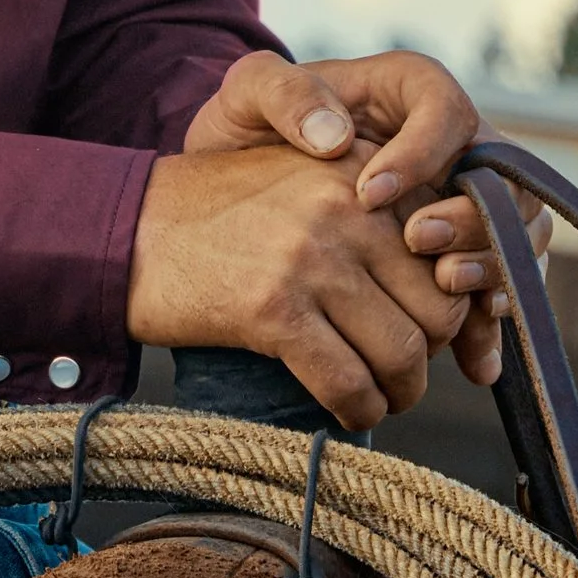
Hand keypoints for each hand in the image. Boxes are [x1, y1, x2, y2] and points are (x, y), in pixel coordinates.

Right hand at [124, 142, 473, 431]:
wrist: (129, 229)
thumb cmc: (219, 214)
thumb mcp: (303, 180)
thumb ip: (372, 211)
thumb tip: (446, 279)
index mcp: (358, 168)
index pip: (448, 247)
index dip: (447, 299)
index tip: (425, 324)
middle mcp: (344, 205)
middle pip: (439, 306)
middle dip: (430, 352)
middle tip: (402, 370)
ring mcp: (310, 257)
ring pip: (403, 352)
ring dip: (399, 391)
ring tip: (379, 395)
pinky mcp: (274, 310)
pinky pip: (349, 382)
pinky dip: (357, 410)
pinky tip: (345, 410)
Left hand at [184, 49, 552, 390]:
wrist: (242, 189)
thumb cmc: (250, 129)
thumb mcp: (249, 94)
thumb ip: (282, 92)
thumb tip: (334, 137)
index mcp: (411, 90)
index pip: (446, 109)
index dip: (422, 151)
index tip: (368, 194)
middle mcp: (454, 142)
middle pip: (501, 174)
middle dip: (470, 215)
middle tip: (417, 242)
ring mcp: (466, 199)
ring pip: (519, 233)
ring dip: (492, 265)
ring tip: (446, 287)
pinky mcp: (465, 252)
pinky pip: (503, 285)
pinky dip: (492, 322)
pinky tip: (475, 359)